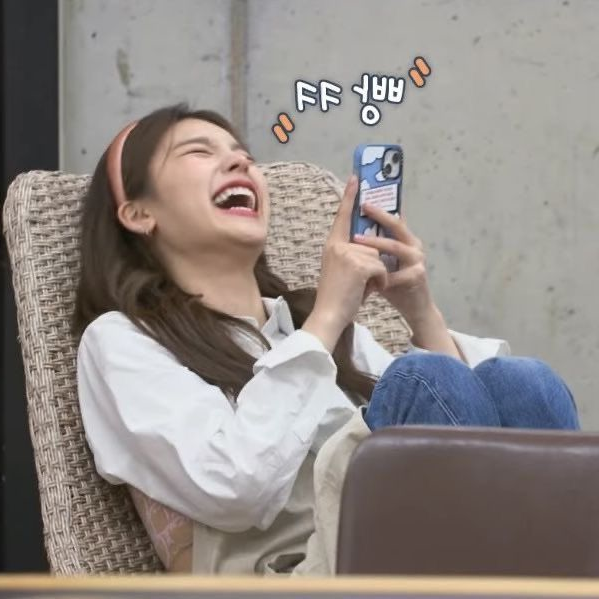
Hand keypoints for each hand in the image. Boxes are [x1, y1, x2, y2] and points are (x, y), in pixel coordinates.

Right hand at [303, 175, 388, 351]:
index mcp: (331, 245)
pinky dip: (379, 283)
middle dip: (372, 266)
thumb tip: (370, 248)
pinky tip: (367, 292)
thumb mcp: (340, 270)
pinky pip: (381, 268)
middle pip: (369, 244)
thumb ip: (350, 255)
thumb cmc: (335, 298)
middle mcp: (337, 245)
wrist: (328, 315)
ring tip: (361, 290)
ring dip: (376, 276)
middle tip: (358, 285)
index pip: (342, 216)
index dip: (349, 196)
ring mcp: (347, 254)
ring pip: (377, 257)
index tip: (356, 178)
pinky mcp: (359, 264)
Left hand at [352, 203, 435, 324]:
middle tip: (363, 205)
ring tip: (357, 240)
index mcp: (405, 239)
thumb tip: (351, 232)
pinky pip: (396, 272)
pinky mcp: (417, 275)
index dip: (379, 205)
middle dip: (379, 214)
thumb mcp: (381, 263)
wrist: (414, 308)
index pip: (391, 218)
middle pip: (397, 225)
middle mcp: (413, 245)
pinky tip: (368, 274)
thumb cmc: (395, 285)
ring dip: (375, 243)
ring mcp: (417, 260)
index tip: (365, 191)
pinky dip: (380, 274)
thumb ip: (371, 249)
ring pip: (395, 246)